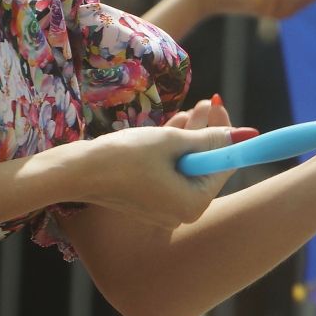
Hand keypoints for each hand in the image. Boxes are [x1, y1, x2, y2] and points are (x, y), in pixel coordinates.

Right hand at [65, 109, 239, 232]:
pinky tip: (176, 125)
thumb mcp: (172, 142)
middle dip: (206, 133)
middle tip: (211, 102)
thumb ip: (206, 138)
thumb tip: (237, 136)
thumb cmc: (126, 157)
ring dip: (189, 137)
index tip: (232, 114)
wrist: (77, 172)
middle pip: (204, 166)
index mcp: (192, 204)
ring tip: (194, 108)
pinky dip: (172, 150)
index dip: (228, 136)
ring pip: (185, 166)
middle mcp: (181, 213)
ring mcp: (163, 208)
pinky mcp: (147, 200)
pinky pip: (168, 171)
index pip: (222, 166)